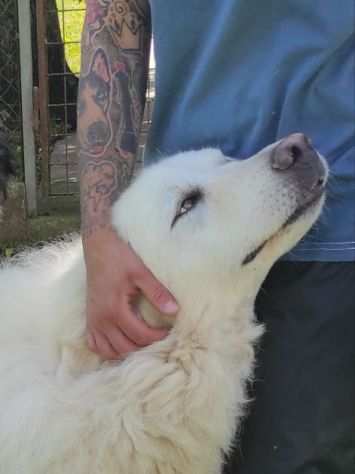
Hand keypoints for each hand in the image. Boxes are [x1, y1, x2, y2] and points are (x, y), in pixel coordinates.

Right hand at [83, 228, 178, 359]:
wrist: (98, 246)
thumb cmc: (119, 257)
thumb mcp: (141, 273)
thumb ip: (158, 293)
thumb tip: (175, 311)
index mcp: (114, 309)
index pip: (140, 335)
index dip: (158, 337)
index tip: (170, 331)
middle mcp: (101, 320)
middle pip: (125, 348)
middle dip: (144, 348)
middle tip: (159, 341)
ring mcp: (93, 321)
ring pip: (109, 351)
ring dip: (127, 353)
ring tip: (143, 344)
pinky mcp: (89, 318)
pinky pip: (95, 345)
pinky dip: (108, 350)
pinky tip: (121, 344)